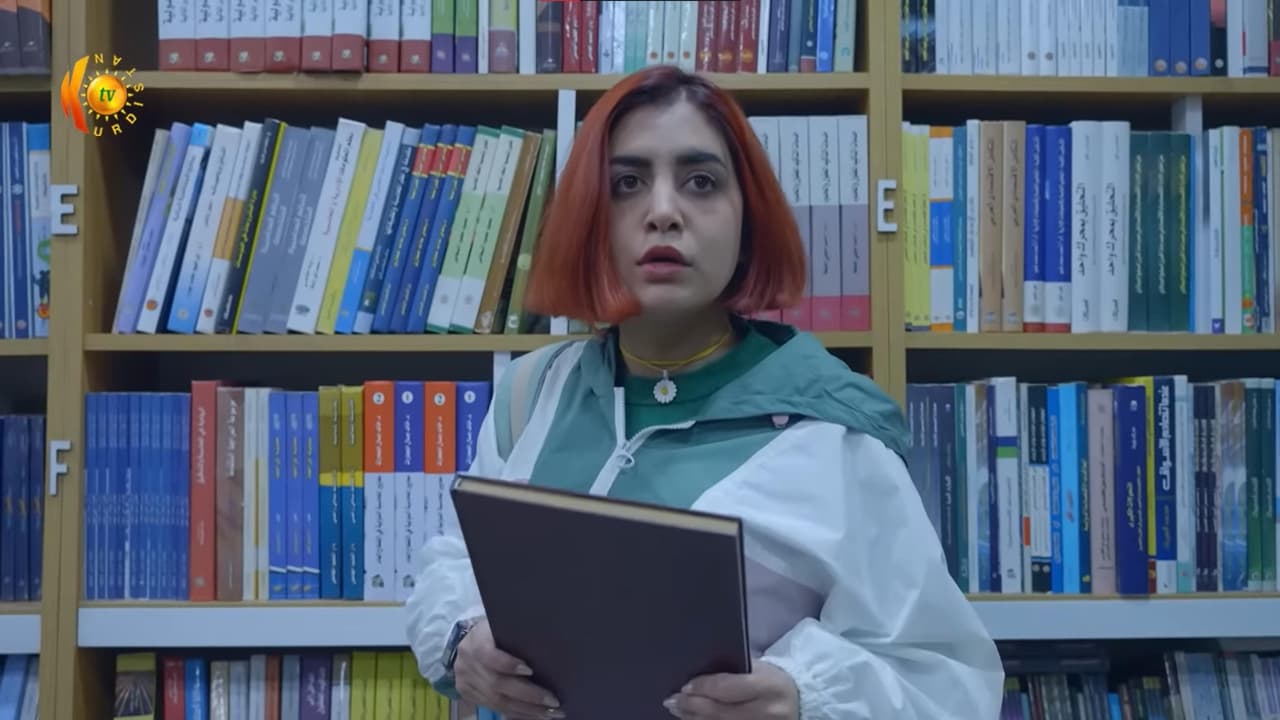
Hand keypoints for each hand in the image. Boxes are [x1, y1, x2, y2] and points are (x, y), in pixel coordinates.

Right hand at [454, 619, 563, 718]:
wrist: (467, 643)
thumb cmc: (495, 632)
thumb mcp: (502, 627)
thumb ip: (518, 637)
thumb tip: (550, 650)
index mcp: (476, 641)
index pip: (489, 655)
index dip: (508, 664)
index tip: (531, 670)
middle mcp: (467, 664)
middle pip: (497, 684)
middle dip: (528, 695)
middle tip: (553, 701)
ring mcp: (466, 683)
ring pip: (497, 702)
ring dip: (527, 710)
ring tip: (551, 712)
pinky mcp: (468, 696)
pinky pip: (495, 709)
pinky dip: (518, 714)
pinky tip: (536, 715)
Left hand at [663, 661, 799, 719]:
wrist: (802, 702)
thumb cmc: (773, 680)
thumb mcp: (759, 669)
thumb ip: (733, 672)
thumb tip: (696, 677)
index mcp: (768, 686)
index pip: (727, 687)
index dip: (703, 688)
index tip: (684, 687)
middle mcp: (767, 712)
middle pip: (720, 712)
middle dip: (692, 706)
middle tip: (672, 701)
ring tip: (678, 711)